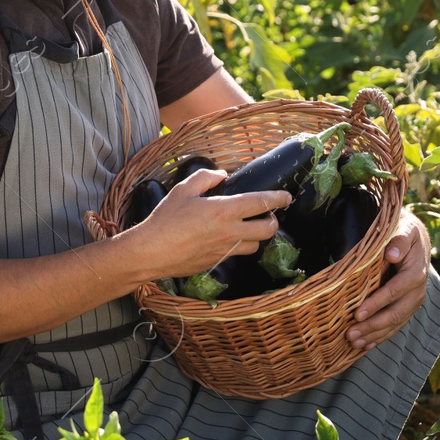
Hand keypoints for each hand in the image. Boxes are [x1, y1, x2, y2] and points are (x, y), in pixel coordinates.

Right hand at [123, 167, 290, 277]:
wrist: (152, 252)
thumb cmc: (166, 219)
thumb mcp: (184, 189)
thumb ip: (206, 178)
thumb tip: (222, 175)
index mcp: (224, 210)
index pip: (261, 203)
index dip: (278, 199)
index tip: (287, 197)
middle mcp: (230, 232)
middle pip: (268, 230)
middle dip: (273, 221)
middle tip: (268, 215)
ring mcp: (225, 250)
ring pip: (255, 246)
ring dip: (256, 236)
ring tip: (248, 228)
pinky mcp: (217, 263)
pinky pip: (237, 255)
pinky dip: (239, 246)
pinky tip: (228, 240)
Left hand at [347, 208, 430, 352]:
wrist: (417, 241)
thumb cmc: (405, 234)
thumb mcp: (405, 229)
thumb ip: (399, 240)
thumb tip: (392, 253)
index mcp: (415, 273)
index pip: (395, 291)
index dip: (377, 303)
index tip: (357, 313)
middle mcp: (417, 291)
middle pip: (395, 313)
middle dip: (372, 326)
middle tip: (350, 334)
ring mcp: (413, 302)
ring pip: (394, 324)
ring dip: (374, 335)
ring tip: (353, 344)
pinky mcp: (408, 309)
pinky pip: (394, 326)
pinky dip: (379, 337)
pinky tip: (365, 346)